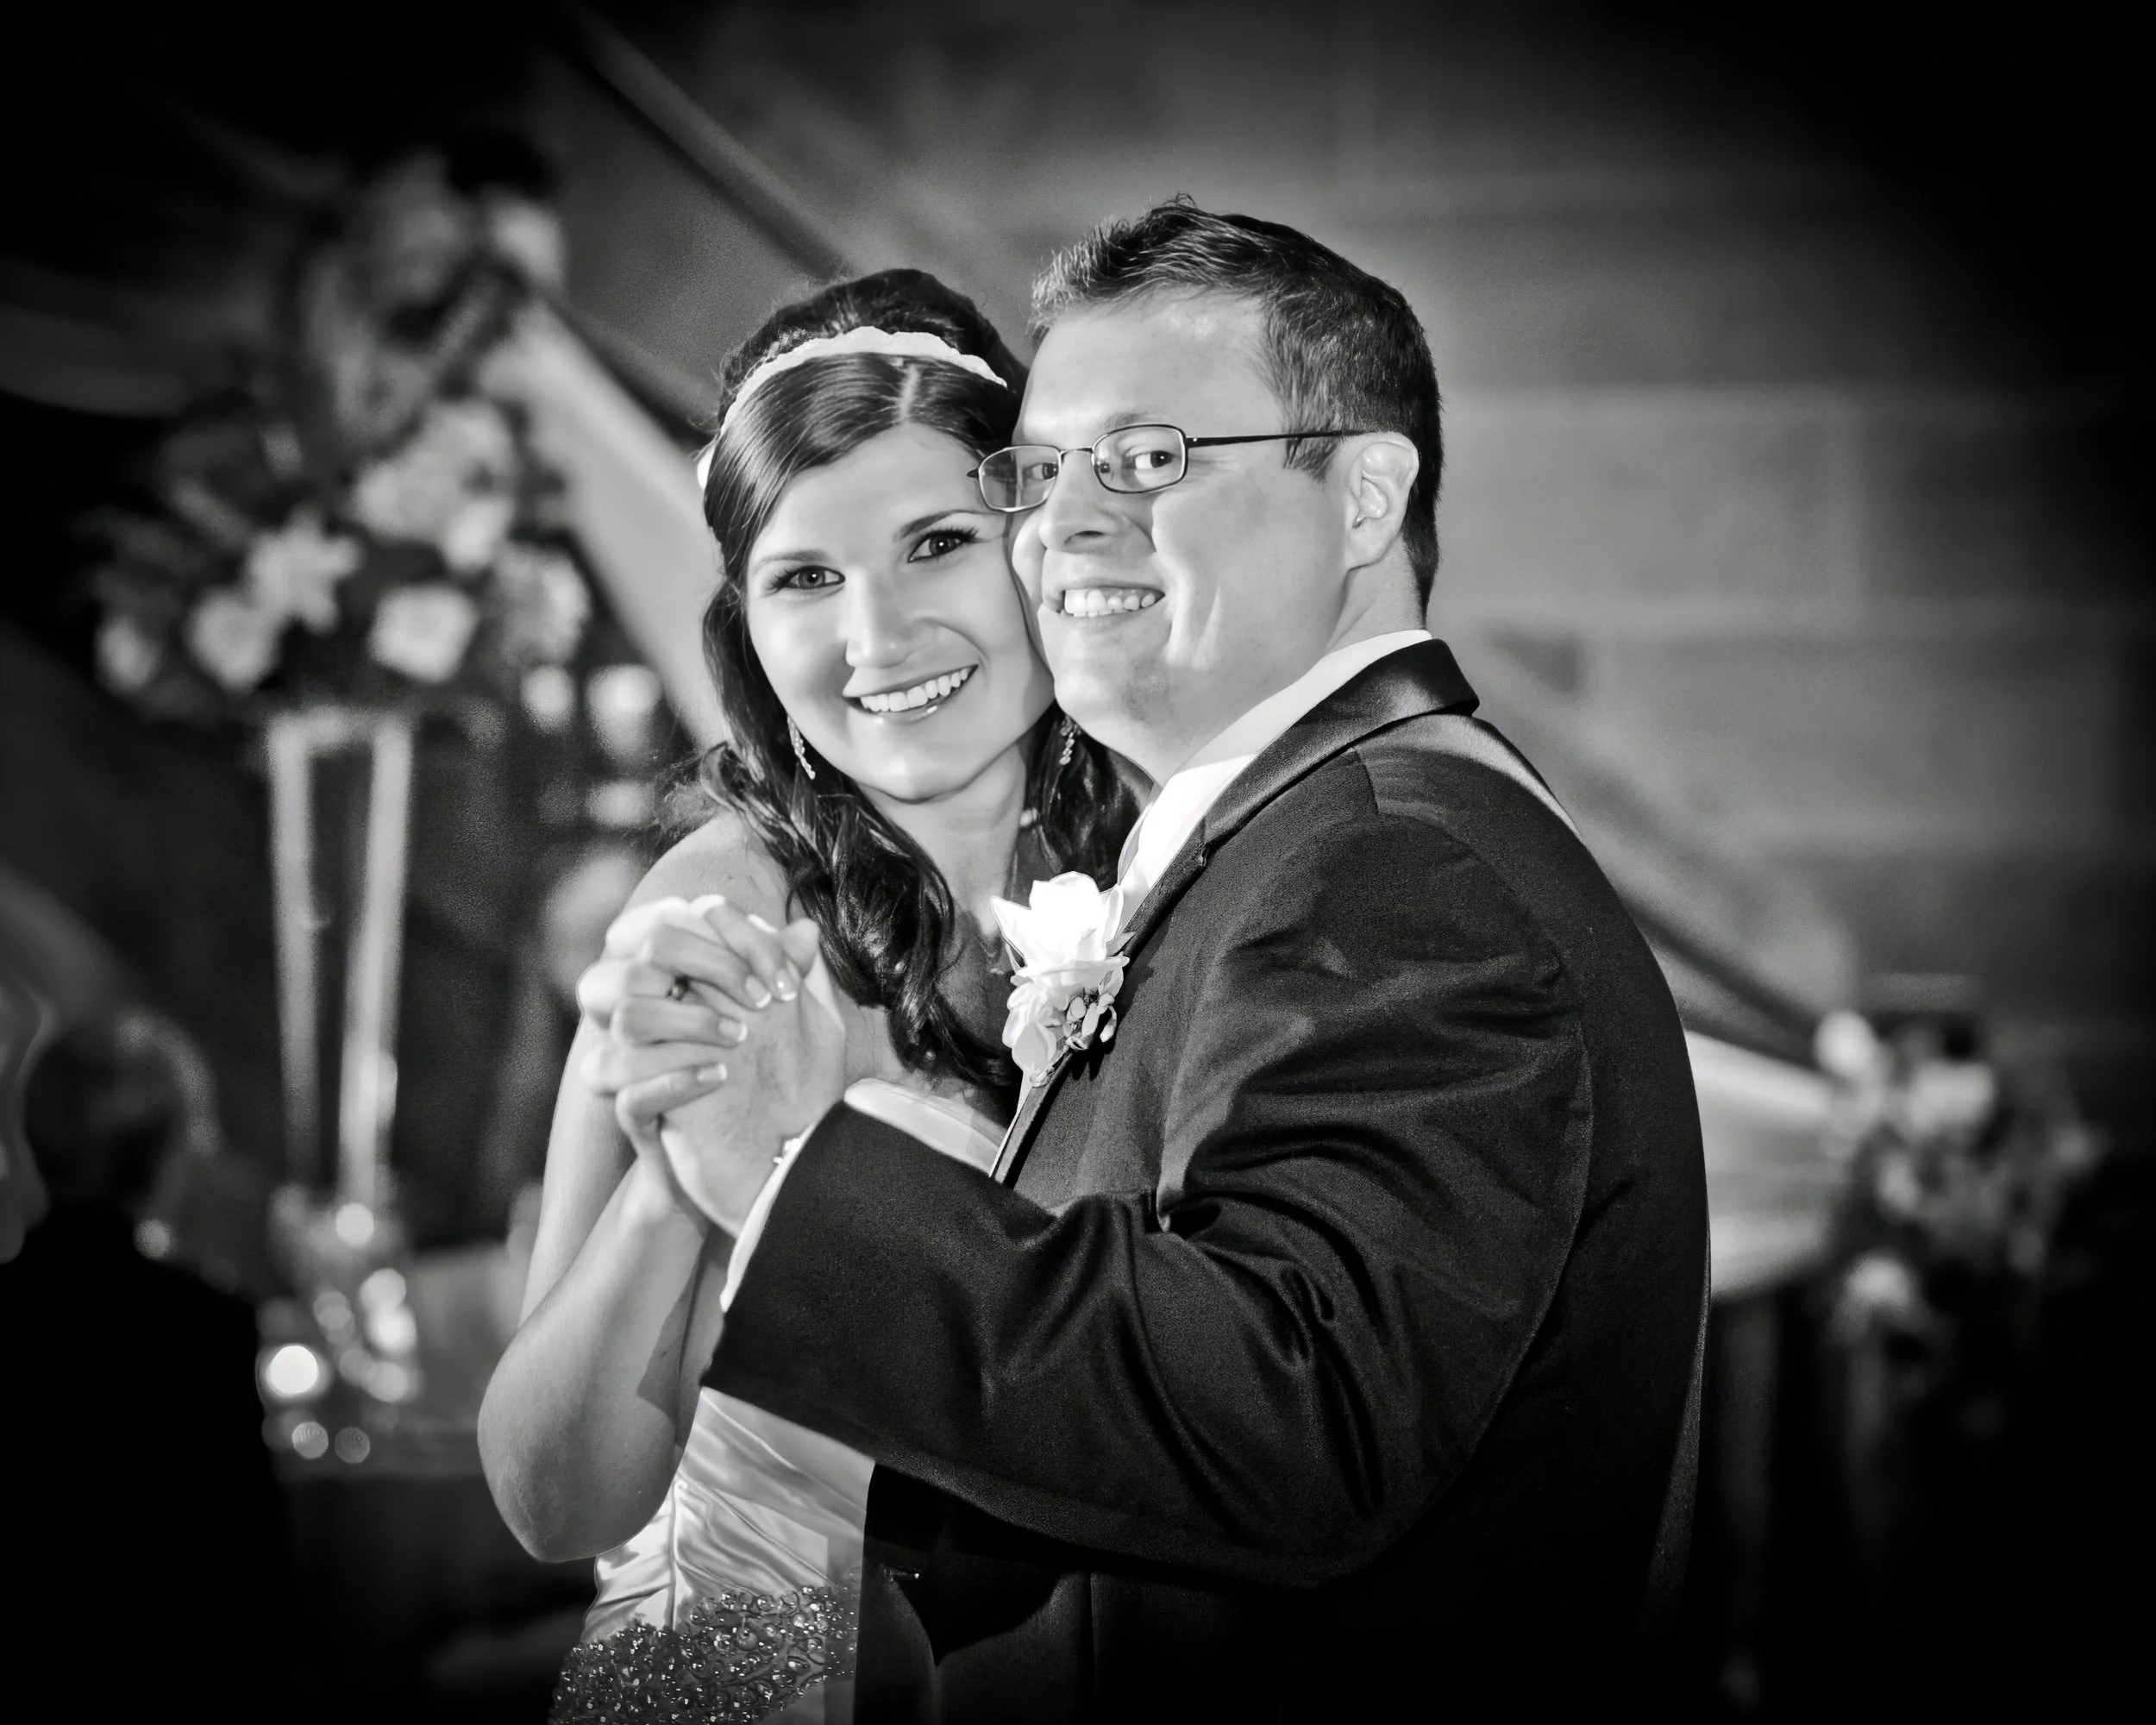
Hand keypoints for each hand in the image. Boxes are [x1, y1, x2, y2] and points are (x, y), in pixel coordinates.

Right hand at [583, 899, 843, 1229]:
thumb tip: (807, 930)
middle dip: (708, 966)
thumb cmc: (772, 1081)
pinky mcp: (637, 1115)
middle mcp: (649, 1015)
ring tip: (740, 1040)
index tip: (780, 969)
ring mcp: (635, 1064)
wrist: (758, 1162)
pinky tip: (719, 1078)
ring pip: (624, 1018)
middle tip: (763, 1001)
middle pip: (641, 958)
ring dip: (687, 1022)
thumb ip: (791, 975)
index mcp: (677, 983)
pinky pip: (627, 1092)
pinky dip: (673, 1080)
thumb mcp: (790, 1026)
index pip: (675, 923)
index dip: (725, 932)